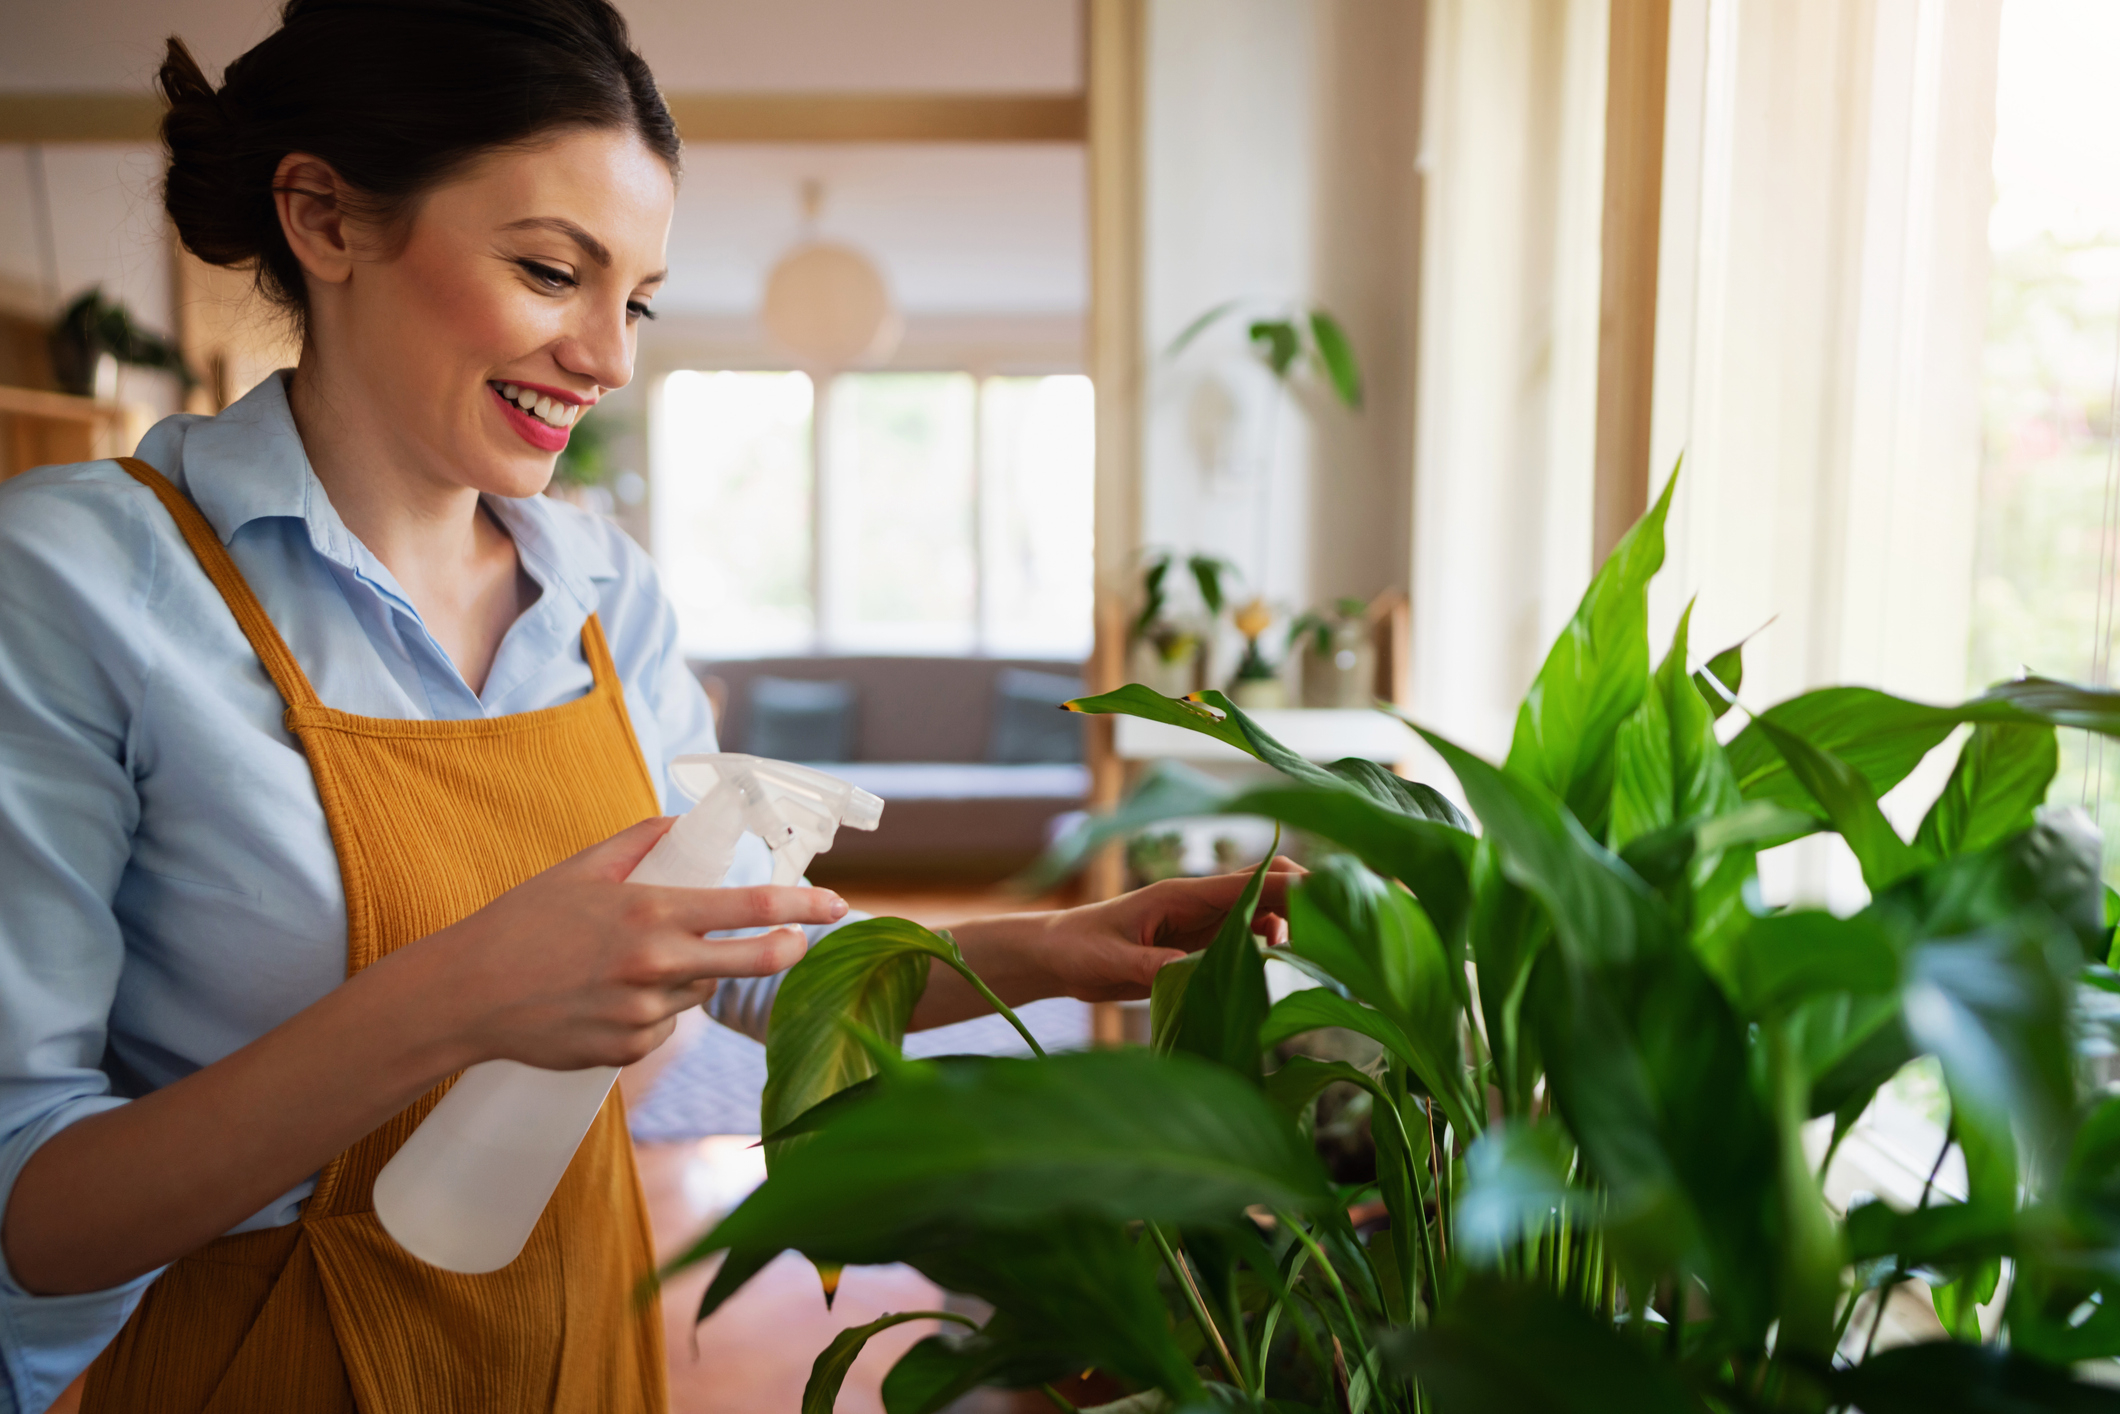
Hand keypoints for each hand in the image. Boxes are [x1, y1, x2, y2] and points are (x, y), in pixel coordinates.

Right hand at [402, 816, 846, 1070]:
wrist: (467, 995)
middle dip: (785, 952)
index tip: (836, 905)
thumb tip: (685, 822)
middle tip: (797, 944)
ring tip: (632, 963)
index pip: (749, 908)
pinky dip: (651, 1011)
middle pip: (752, 962)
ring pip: (698, 991)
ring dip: (690, 975)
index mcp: (651, 913)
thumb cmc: (522, 923)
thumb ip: (641, 841)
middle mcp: (655, 966)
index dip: (802, 907)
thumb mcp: (582, 868)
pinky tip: (608, 998)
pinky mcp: (627, 1051)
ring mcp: (643, 1014)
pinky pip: (663, 1027)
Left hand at [1029, 857, 1303, 999]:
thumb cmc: (1078, 948)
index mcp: (1183, 894)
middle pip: (1271, 884)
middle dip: (1306, 900)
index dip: (1294, 887)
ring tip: (1303, 961)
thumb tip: (1200, 973)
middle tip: (1333, 934)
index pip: (1251, 881)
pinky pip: (1250, 938)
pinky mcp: (1204, 943)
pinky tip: (1272, 972)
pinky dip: (1272, 948)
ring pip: (1268, 910)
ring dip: (1292, 928)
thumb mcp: (1111, 962)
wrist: (1057, 955)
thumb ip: (1154, 967)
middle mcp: (1203, 901)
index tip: (1330, 902)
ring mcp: (1206, 921)